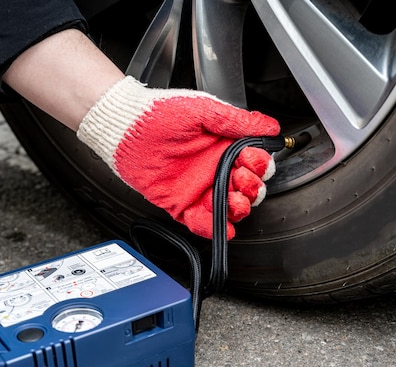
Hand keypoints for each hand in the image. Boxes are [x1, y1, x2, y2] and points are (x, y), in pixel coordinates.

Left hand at [77, 76, 279, 238]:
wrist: (126, 127)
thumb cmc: (160, 112)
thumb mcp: (204, 110)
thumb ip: (237, 121)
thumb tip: (269, 126)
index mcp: (224, 146)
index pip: (254, 162)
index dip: (259, 165)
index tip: (254, 161)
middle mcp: (214, 168)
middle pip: (247, 188)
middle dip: (253, 188)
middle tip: (243, 179)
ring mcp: (199, 188)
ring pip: (229, 207)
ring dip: (239, 208)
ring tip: (236, 201)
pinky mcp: (180, 204)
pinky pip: (201, 222)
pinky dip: (214, 228)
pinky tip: (222, 226)